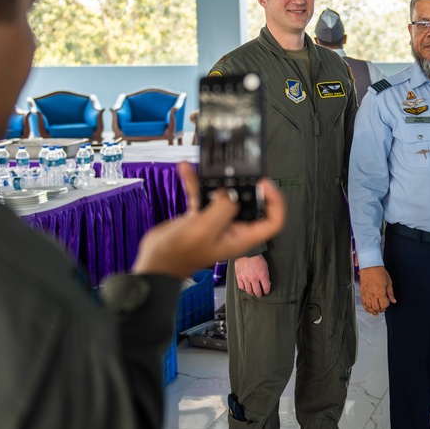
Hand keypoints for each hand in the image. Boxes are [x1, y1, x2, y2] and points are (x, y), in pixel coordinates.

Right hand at [132, 163, 284, 279]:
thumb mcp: (205, 229)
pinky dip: (196, 182)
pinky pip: (203, 194)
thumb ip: (223, 208)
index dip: (274, 201)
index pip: (272, 221)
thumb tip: (231, 192)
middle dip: (248, 184)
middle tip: (244, 168)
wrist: (155, 261)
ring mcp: (216, 221)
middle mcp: (233, 228)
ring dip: (220, 180)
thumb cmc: (179, 255)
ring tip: (215, 166)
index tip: (264, 184)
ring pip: (227, 195)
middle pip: (251, 203)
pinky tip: (186, 170)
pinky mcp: (201, 215)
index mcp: (241, 237)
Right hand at [234, 254, 270, 296]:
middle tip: (259, 295)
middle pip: (257, 291)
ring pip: (249, 290)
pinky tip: (245, 288)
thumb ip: (266, 275)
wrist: (246, 252)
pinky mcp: (239, 277)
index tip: (266, 292)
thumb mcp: (265, 266)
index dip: (267, 291)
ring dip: (251, 293)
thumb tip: (267, 282)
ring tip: (252, 293)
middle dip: (259, 294)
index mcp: (262, 275)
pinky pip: (241, 287)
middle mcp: (254, 279)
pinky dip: (244, 288)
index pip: (266, 287)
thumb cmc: (257, 258)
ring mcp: (246, 278)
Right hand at [359, 266, 395, 315]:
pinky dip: (366, 307)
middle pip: (376, 308)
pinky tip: (368, 309)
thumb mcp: (389, 282)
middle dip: (380, 310)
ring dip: (373, 311)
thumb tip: (393, 300)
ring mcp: (366, 294)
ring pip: (369, 307)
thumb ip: (391, 293)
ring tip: (376, 312)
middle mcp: (372, 294)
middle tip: (383, 308)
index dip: (387, 305)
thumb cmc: (379, 272)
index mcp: (380, 292)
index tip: (388, 303)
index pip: (384, 305)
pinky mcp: (362, 292)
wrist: (370, 266)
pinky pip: (363, 302)